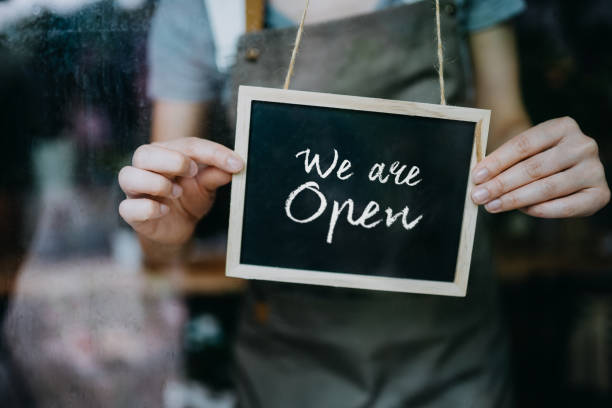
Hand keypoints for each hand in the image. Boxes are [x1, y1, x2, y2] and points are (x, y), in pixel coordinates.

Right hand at [118, 137, 243, 244]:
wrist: (178, 229)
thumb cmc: (189, 199)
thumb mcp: (206, 186)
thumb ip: (215, 175)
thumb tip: (233, 167)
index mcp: (165, 154)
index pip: (186, 145)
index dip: (212, 152)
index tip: (237, 164)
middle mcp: (145, 168)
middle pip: (144, 153)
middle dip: (172, 160)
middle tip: (193, 171)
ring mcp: (135, 190)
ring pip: (128, 176)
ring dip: (156, 183)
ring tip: (177, 192)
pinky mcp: (131, 213)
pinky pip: (128, 207)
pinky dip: (148, 208)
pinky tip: (165, 211)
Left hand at [471, 117, 609, 217]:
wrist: (569, 168)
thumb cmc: (538, 157)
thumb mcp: (523, 151)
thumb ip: (505, 161)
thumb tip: (479, 178)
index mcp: (563, 126)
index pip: (524, 144)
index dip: (497, 162)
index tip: (476, 176)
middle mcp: (583, 145)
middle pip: (534, 168)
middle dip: (501, 184)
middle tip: (478, 196)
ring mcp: (594, 169)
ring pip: (547, 187)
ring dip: (515, 199)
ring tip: (492, 205)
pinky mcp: (600, 193)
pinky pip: (567, 206)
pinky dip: (542, 210)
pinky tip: (522, 211)